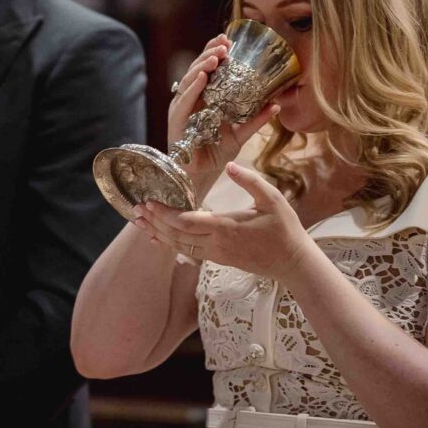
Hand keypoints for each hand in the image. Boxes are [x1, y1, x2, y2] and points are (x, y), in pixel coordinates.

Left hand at [137, 163, 313, 281]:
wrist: (292, 262)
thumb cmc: (284, 229)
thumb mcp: (273, 199)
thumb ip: (250, 181)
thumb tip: (230, 164)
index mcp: (226, 227)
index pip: (186, 222)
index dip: (164, 213)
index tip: (149, 202)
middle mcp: (216, 244)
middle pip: (176, 235)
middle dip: (154, 222)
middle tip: (135, 210)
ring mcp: (216, 255)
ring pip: (179, 246)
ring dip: (158, 234)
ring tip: (140, 222)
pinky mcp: (218, 260)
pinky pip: (188, 252)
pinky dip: (171, 244)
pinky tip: (160, 237)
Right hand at [165, 35, 279, 197]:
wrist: (203, 176)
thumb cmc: (217, 154)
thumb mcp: (241, 133)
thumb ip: (255, 119)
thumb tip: (276, 104)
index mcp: (203, 97)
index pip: (208, 69)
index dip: (215, 52)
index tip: (228, 40)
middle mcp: (190, 99)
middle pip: (197, 69)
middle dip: (210, 53)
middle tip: (224, 44)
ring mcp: (181, 109)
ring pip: (189, 80)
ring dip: (202, 66)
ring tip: (215, 56)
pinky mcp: (176, 121)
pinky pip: (183, 101)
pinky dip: (192, 88)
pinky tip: (202, 77)